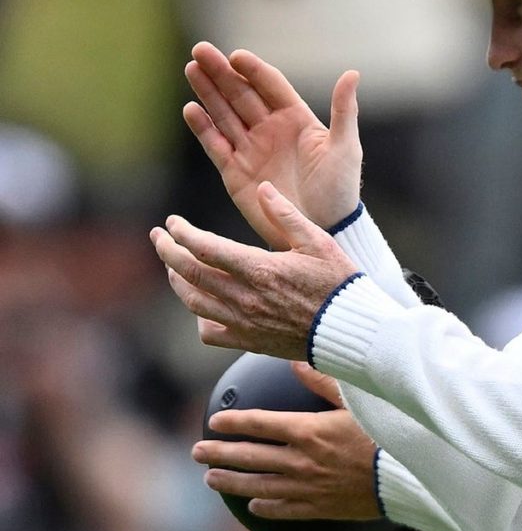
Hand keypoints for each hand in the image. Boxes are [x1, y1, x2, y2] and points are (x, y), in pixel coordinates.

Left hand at [151, 184, 359, 359]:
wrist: (353, 330)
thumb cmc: (340, 284)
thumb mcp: (318, 242)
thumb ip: (286, 215)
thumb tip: (263, 189)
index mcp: (259, 269)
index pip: (203, 247)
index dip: (182, 232)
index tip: (173, 222)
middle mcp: (244, 297)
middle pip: (188, 273)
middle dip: (167, 251)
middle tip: (159, 238)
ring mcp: (244, 322)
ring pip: (193, 301)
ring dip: (177, 281)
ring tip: (174, 267)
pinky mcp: (250, 341)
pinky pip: (210, 332)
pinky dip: (200, 318)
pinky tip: (203, 306)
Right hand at [181, 44, 362, 245]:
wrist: (322, 230)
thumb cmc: (340, 190)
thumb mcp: (345, 148)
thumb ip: (344, 111)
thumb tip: (352, 73)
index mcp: (297, 119)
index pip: (270, 86)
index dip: (253, 70)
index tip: (236, 56)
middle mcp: (271, 129)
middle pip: (241, 94)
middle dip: (221, 73)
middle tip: (200, 50)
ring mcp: (251, 148)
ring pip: (224, 113)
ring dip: (208, 92)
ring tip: (192, 69)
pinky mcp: (234, 170)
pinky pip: (215, 144)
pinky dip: (203, 127)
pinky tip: (191, 109)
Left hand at [194, 363, 382, 519]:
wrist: (410, 477)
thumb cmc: (389, 435)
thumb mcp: (360, 403)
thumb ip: (325, 382)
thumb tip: (296, 362)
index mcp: (307, 430)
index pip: (258, 424)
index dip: (232, 422)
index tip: (215, 421)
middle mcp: (300, 460)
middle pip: (248, 456)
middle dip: (218, 453)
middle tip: (197, 452)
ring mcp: (307, 487)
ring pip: (256, 486)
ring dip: (230, 482)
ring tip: (211, 479)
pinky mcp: (319, 507)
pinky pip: (283, 509)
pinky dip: (265, 507)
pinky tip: (254, 505)